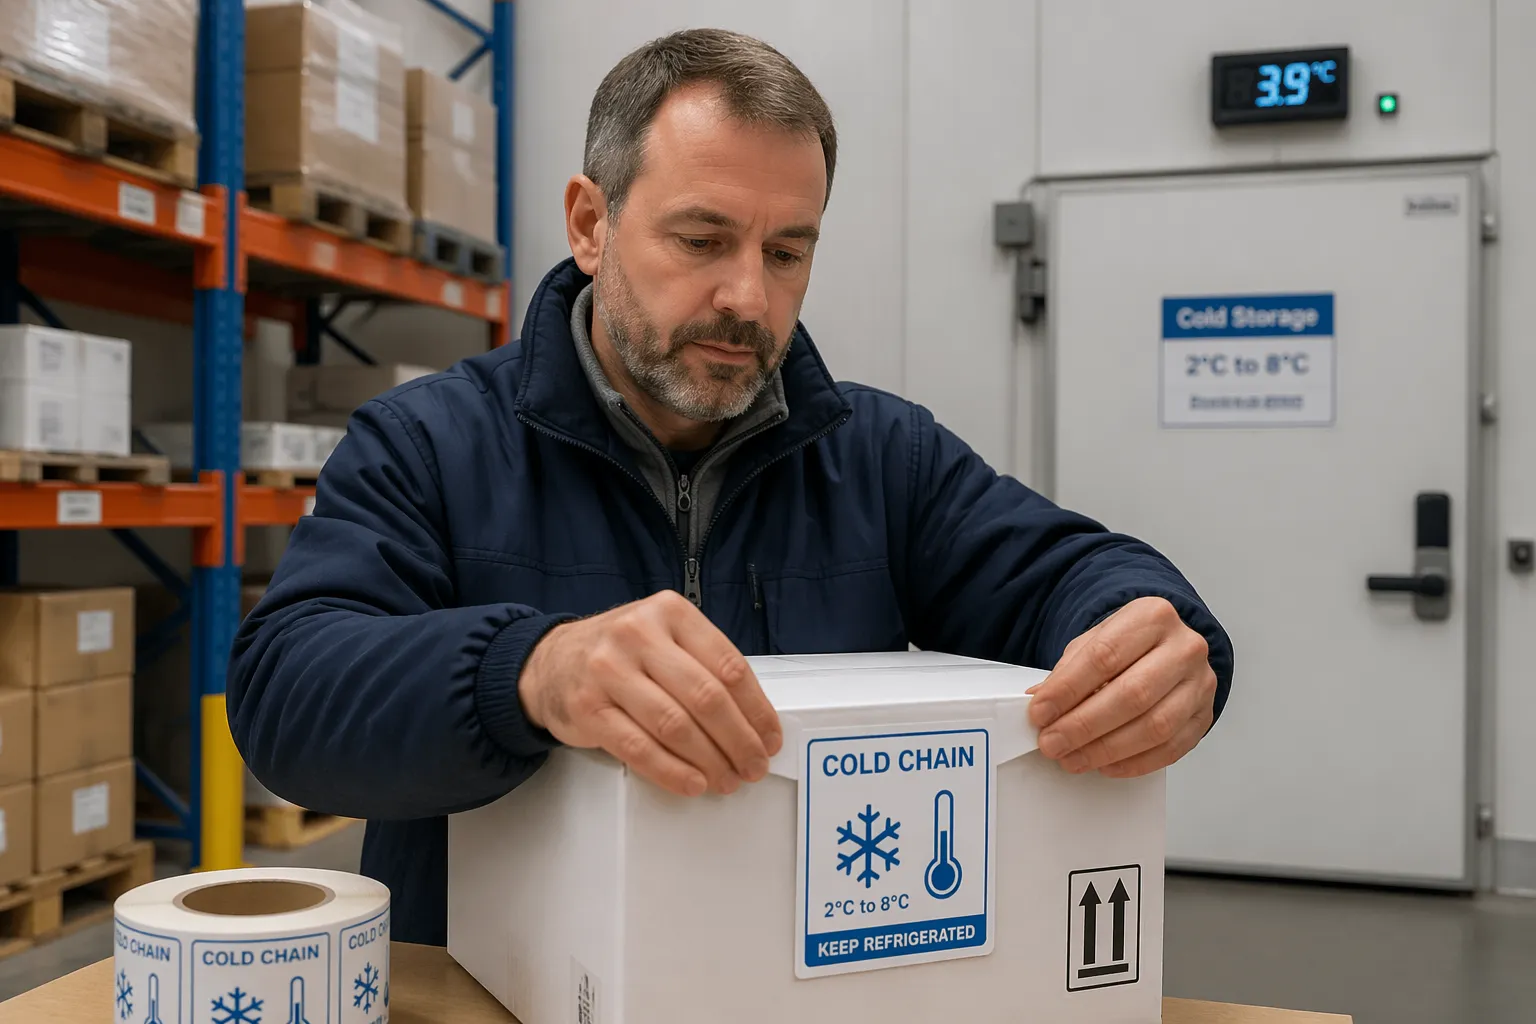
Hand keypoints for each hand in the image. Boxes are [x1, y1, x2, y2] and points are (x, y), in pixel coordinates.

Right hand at [518, 591, 781, 796]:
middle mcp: (638, 634)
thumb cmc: (621, 653)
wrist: (550, 662)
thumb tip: (753, 720)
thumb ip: (704, 664)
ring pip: (675, 725)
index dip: (757, 709)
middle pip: (706, 697)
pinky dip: (673, 771)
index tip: (769, 737)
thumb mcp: (664, 636)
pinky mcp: (588, 708)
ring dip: (710, 761)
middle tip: (754, 766)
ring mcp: (608, 670)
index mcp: (670, 612)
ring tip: (728, 779)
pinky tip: (693, 782)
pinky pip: (640, 748)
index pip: (728, 666)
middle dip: (739, 740)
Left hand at [1027, 597, 1216, 777]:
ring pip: (1155, 726)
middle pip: (1133, 694)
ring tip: (1073, 758)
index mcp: (1152, 617)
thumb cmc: (1126, 646)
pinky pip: (1171, 748)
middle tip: (1053, 743)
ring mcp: (1200, 683)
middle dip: (1084, 725)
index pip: (1104, 656)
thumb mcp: (1093, 642)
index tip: (1040, 713)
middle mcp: (1184, 647)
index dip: (1068, 689)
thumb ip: (1068, 670)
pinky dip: (1134, 762)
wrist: (1167, 648)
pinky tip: (1106, 765)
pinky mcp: (1205, 716)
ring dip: (1107, 749)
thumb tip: (1041, 702)